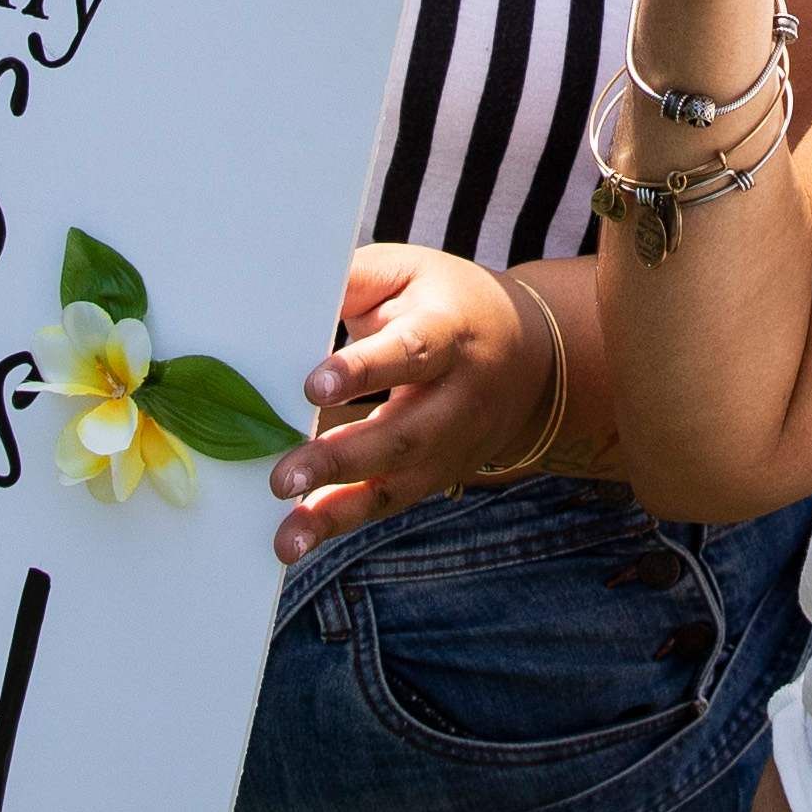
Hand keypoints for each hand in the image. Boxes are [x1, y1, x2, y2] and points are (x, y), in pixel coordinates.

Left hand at [272, 244, 554, 557]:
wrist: (528, 357)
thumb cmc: (447, 304)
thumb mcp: (409, 272)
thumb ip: (354, 280)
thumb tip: (291, 297)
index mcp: (451, 334)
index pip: (411, 353)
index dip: (364, 370)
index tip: (314, 386)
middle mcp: (458, 399)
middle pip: (404, 435)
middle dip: (342, 460)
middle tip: (284, 477)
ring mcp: (452, 447)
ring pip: (397, 485)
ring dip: (338, 512)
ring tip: (288, 538)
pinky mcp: (438, 476)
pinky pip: (388, 502)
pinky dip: (342, 520)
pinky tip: (299, 539)